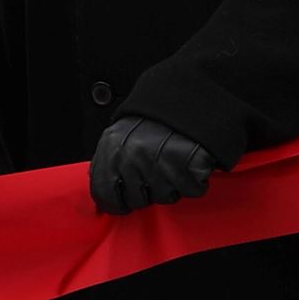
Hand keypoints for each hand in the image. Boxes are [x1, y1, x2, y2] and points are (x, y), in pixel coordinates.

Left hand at [89, 115, 216, 214]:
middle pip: (136, 200)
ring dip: (172, 185)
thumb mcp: (122, 133)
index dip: (115, 202)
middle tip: (158, 169)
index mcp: (112, 147)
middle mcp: (132, 157)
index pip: (103, 192)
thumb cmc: (158, 117)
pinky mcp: (188, 166)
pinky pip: (192, 189)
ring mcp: (159, 163)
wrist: (192, 95)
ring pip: (165, 197)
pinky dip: (195, 180)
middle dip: (148, 191)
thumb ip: (111, 161)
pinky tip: (190, 161)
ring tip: (174, 160)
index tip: (123, 204)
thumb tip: (105, 191)